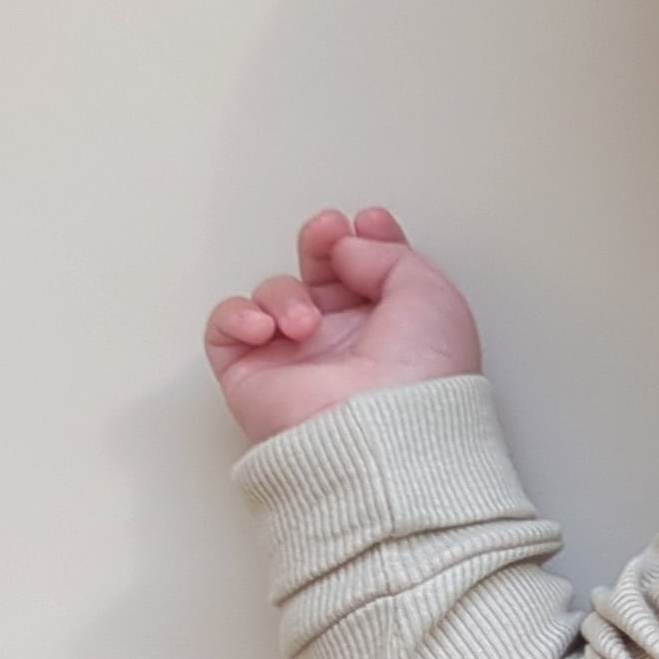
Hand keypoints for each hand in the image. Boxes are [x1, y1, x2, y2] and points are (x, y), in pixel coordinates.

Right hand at [204, 206, 484, 439]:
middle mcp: (345, 344)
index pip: (369, 271)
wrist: (380, 436)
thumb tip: (350, 244)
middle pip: (318, 274)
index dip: (363, 238)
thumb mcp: (431, 294)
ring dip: (286, 293)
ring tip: (306, 321)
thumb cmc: (419, 381)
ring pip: (274, 295)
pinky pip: (227, 330)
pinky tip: (267, 328)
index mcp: (393, 329)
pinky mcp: (254, 379)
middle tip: (327, 237)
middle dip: (320, 246)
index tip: (367, 222)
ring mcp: (298, 361)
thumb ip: (388, 254)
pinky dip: (239, 316)